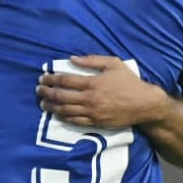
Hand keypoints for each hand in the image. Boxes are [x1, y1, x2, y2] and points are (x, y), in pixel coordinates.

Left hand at [36, 55, 167, 127]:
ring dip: (51, 106)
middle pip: (61, 96)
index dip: (51, 79)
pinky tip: (56, 113)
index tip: (43, 78)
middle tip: (38, 90)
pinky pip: (74, 121)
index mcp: (92, 83)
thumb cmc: (129, 82)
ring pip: (65, 110)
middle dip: (46, 92)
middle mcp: (89, 98)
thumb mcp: (114, 64)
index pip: (65, 81)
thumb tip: (72, 58)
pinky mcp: (95, 123)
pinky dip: (63, 117)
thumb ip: (92, 60)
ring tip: (42, 103)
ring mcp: (91, 112)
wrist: (145, 104)